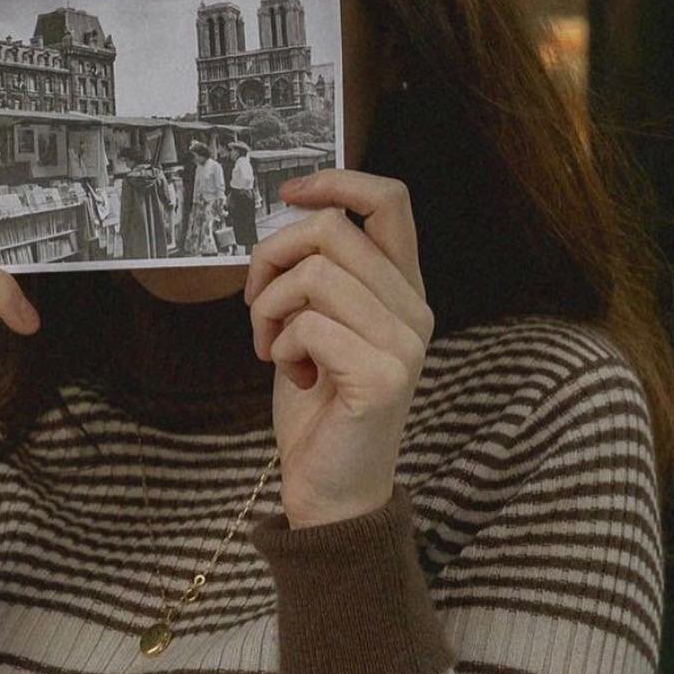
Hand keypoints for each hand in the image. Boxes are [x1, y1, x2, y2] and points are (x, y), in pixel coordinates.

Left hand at [244, 170, 433, 528]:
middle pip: (332, 229)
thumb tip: (286, 218)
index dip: (336, 181)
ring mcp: (405, 344)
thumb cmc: (317, 408)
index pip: (390, 200)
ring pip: (314, 274)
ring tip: (273, 349)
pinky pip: (308, 325)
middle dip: (272, 258)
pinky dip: (280, 348)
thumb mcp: (314, 326)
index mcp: (402, 290)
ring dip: (269, 309)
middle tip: (257, 305)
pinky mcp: (383, 377)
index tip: (288, 193)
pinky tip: (293, 376)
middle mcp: (415, 310)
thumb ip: (315, 275)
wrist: (331, 491)